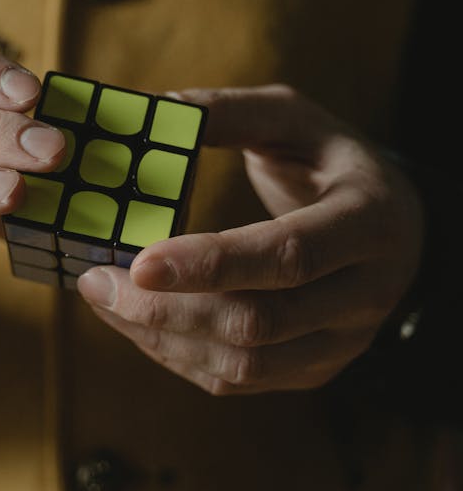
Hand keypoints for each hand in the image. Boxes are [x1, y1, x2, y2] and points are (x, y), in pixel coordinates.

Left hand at [77, 85, 424, 394]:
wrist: (393, 226)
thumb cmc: (330, 162)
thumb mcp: (295, 119)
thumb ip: (229, 112)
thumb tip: (153, 109)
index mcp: (369, 221)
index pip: (289, 255)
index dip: (212, 264)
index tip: (139, 262)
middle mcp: (367, 294)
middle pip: (260, 323)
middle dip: (167, 310)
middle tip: (97, 281)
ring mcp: (344, 343)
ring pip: (244, 365)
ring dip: (161, 337)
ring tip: (104, 298)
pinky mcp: (314, 370)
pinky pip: (238, 381)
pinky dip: (176, 355)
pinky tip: (136, 320)